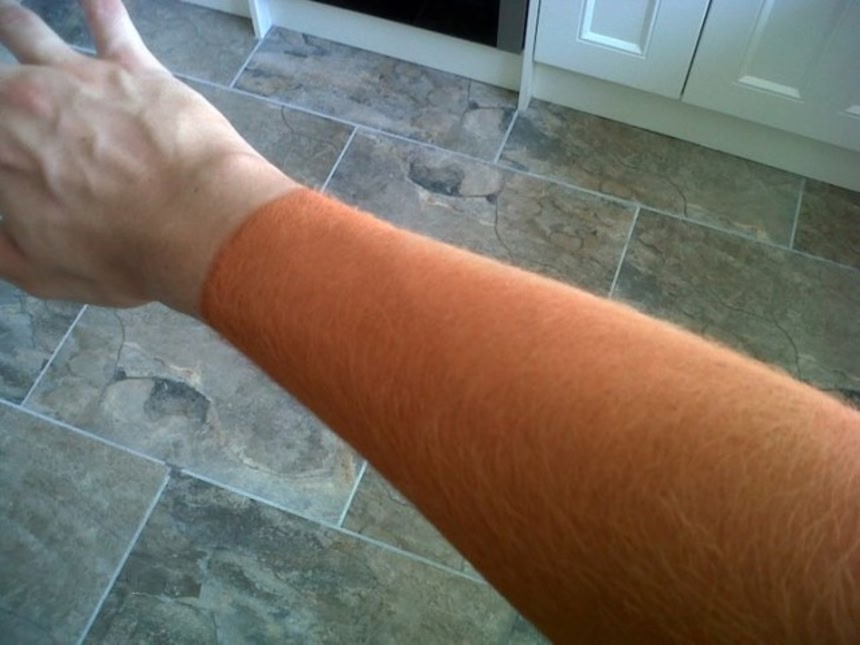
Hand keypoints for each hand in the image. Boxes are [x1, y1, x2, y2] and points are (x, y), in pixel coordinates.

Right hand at [0, 0, 297, 313]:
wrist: (197, 224)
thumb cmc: (124, 254)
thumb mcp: (43, 273)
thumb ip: (1, 249)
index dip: (2, 154)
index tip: (11, 159)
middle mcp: (21, 102)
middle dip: (1, 92)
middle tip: (11, 101)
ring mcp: (76, 77)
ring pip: (29, 34)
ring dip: (15, 25)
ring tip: (9, 17)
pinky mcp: (131, 67)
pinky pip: (110, 21)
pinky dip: (101, 6)